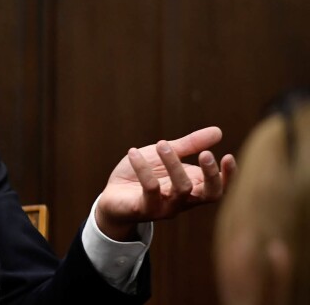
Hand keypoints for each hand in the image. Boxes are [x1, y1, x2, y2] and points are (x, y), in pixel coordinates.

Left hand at [96, 126, 237, 240]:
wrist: (113, 195)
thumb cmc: (144, 175)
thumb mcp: (167, 156)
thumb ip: (191, 145)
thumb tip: (218, 131)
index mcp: (193, 188)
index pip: (219, 188)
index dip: (229, 176)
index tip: (228, 156)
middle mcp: (183, 201)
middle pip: (209, 194)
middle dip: (210, 174)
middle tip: (206, 153)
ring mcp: (165, 207)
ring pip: (181, 189)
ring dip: (173, 163)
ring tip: (161, 143)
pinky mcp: (144, 209)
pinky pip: (150, 189)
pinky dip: (143, 168)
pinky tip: (133, 152)